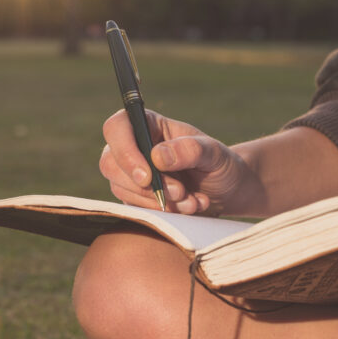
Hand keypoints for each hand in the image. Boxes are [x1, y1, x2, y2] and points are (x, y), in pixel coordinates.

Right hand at [100, 109, 264, 214]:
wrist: (227, 190)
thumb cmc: (220, 163)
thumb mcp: (213, 153)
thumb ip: (190, 149)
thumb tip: (158, 156)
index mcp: (149, 125)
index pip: (117, 127)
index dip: (124, 151)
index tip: (147, 176)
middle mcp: (134, 147)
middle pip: (110, 163)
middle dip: (144, 185)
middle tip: (180, 192)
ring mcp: (132, 174)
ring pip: (121, 189)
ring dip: (157, 201)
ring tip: (192, 201)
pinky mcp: (136, 197)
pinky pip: (135, 208)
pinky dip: (162, 213)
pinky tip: (189, 207)